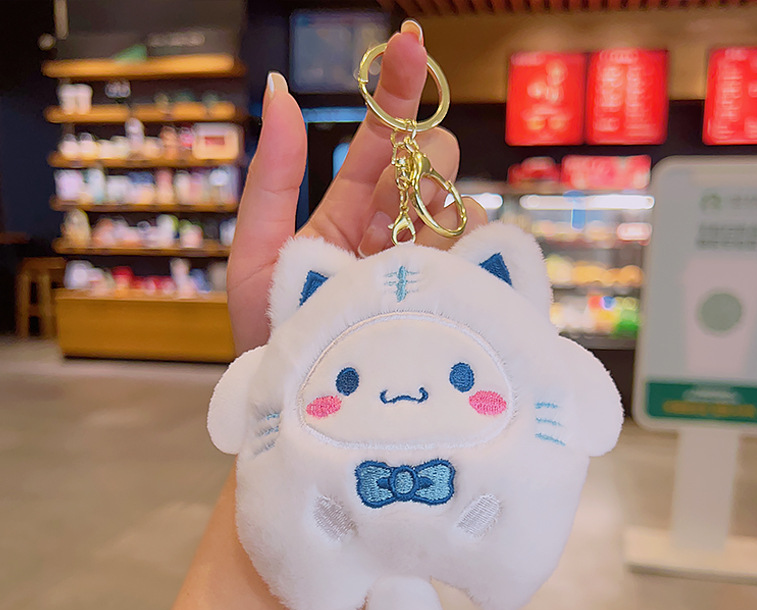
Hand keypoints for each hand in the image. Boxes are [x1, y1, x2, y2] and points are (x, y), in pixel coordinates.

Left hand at [226, 22, 487, 353]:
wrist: (299, 408)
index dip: (395, 90)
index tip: (408, 40)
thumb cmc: (270, 339)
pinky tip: (435, 281)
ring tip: (397, 270)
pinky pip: (486, 257)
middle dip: (425, 162)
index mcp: (349, 215)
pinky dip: (468, 255)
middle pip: (436, 164)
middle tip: (397, 202)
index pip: (381, 142)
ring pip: (466, 208)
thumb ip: (271, 178)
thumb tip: (281, 92)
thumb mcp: (256, 255)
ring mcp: (430, 270)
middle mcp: (396, 236)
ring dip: (437, 222)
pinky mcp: (459, 302)